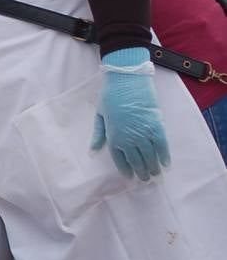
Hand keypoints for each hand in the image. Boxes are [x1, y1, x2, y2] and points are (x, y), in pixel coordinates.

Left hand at [91, 47, 169, 179]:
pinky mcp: (157, 126)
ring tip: (155, 175)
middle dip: (141, 172)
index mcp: (113, 136)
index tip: (129, 176)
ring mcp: (144, 133)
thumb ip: (98, 135)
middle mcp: (129, 138)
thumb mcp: (100, 115)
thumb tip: (92, 151)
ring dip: (153, 167)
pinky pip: (162, 145)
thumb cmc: (110, 95)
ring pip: (150, 156)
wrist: (127, 79)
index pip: (120, 159)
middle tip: (145, 179)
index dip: (125, 169)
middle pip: (136, 160)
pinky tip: (166, 164)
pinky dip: (164, 156)